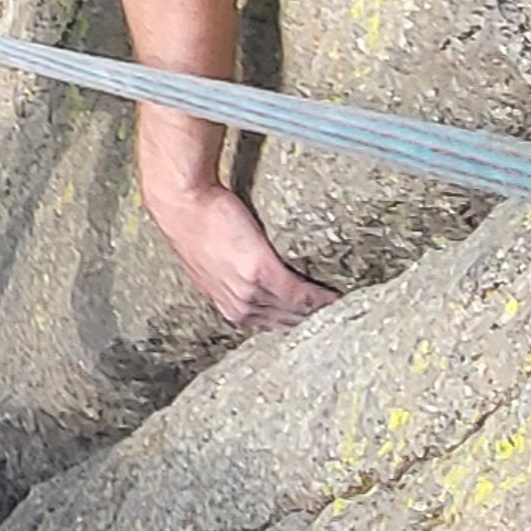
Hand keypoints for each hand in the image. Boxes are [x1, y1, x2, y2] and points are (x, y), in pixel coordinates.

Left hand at [150, 176, 334, 333]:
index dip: (295, 326)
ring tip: (347, 310)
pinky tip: (338, 297)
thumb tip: (255, 274)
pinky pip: (301, 294)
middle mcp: (239, 307)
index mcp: (228, 306)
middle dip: (313, 325)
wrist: (183, 203)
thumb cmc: (196, 224)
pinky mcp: (262, 272)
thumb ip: (235, 275)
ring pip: (296, 313)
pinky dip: (322, 298)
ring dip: (323, 314)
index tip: (316, 326)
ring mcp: (250, 292)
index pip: (270, 325)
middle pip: (286, 324)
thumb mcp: (213, 262)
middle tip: (341, 324)